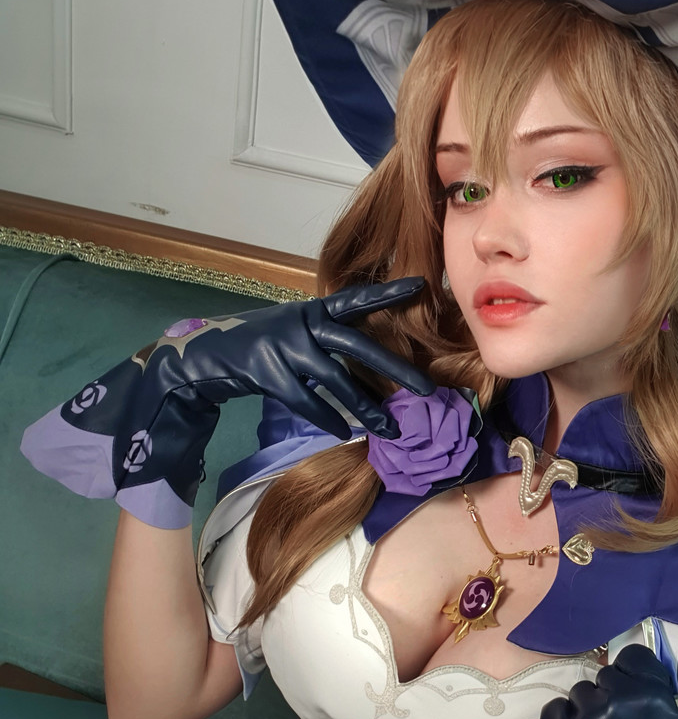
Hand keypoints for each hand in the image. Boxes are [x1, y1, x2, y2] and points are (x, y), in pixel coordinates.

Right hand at [114, 277, 434, 442]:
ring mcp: (284, 346)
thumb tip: (375, 362)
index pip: (357, 299)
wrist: (207, 355)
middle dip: (395, 368)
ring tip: (391, 429)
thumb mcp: (296, 329)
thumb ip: (328, 336)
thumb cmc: (262, 345)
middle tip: (427, 389)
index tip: (422, 286)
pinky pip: (306, 401)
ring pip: (336, 380)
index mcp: (314, 309)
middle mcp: (303, 323)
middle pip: (358, 345)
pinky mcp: (267, 372)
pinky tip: (343, 432)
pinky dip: (327, 418)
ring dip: (366, 407)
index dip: (388, 292)